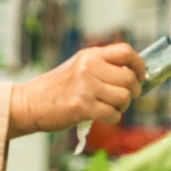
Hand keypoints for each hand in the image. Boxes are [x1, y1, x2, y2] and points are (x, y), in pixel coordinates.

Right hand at [7, 43, 144, 135]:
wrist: (30, 103)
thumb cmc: (57, 88)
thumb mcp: (79, 67)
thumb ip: (103, 67)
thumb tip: (135, 75)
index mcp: (90, 55)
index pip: (126, 51)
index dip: (139, 64)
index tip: (140, 75)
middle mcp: (89, 67)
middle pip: (129, 78)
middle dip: (133, 91)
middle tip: (124, 98)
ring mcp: (85, 87)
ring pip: (124, 98)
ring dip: (122, 107)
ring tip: (110, 107)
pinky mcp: (82, 107)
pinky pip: (113, 114)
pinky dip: (112, 118)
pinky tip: (102, 116)